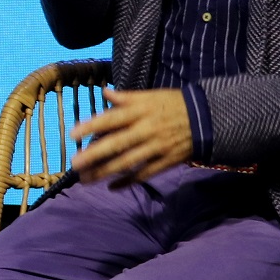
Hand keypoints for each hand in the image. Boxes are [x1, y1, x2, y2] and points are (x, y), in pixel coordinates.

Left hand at [71, 87, 192, 184]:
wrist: (206, 119)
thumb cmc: (173, 105)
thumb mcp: (151, 95)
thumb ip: (126, 97)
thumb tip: (105, 92)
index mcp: (140, 111)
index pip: (112, 119)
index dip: (92, 126)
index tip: (73, 134)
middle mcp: (146, 130)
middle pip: (117, 144)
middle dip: (94, 155)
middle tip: (75, 164)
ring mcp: (156, 147)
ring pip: (128, 162)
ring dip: (105, 172)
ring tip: (86, 179)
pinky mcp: (166, 162)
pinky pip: (144, 174)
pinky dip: (128, 182)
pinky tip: (112, 187)